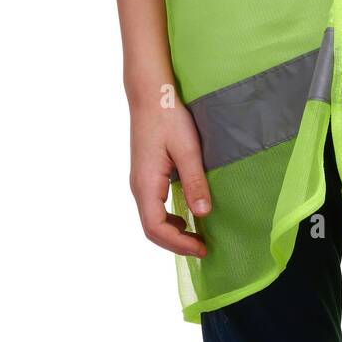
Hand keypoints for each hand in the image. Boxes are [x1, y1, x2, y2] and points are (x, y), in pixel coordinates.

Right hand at [129, 98, 210, 257]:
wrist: (151, 93)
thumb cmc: (168, 117)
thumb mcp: (187, 148)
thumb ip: (194, 181)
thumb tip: (203, 214)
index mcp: (146, 184)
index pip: (156, 228)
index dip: (178, 244)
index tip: (202, 248)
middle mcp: (138, 186)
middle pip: (151, 229)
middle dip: (176, 243)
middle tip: (202, 247)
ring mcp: (140, 180)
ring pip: (152, 218)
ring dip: (172, 232)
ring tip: (197, 236)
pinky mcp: (145, 174)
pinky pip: (154, 205)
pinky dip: (169, 218)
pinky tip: (186, 215)